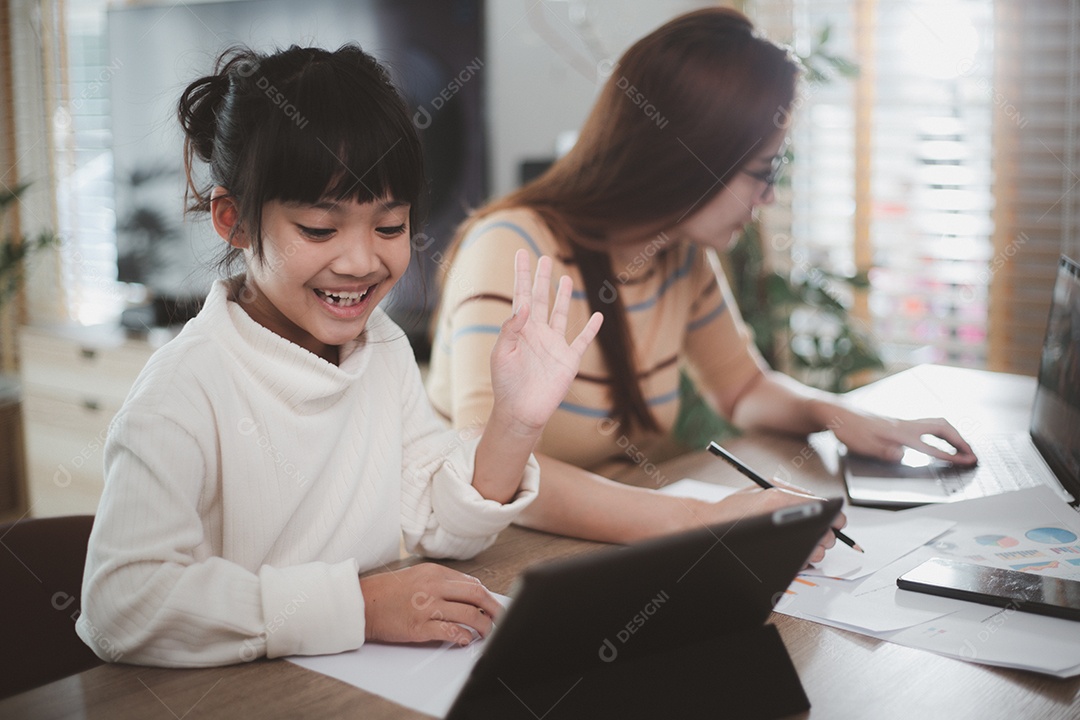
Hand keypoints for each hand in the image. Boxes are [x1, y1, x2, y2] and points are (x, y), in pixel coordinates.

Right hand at [359, 564, 502, 645]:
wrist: (363, 603)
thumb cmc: (389, 591)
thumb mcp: (418, 575)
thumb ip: (443, 582)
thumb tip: (468, 593)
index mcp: (435, 573)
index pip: (472, 583)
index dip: (488, 596)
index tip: (494, 605)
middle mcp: (434, 587)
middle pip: (476, 596)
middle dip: (494, 609)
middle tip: (500, 618)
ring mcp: (427, 607)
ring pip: (468, 615)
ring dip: (483, 626)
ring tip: (486, 633)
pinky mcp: (420, 626)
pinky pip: (450, 631)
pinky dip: (462, 636)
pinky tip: (465, 640)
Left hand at [488, 250, 602, 433]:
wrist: (521, 411)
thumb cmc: (506, 384)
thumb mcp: (502, 354)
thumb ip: (511, 328)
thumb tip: (524, 305)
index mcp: (519, 330)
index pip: (522, 295)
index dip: (522, 275)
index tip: (522, 253)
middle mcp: (537, 333)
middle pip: (542, 299)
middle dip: (543, 279)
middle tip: (546, 258)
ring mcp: (554, 345)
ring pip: (560, 314)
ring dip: (563, 296)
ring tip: (566, 278)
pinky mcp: (569, 359)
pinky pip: (582, 340)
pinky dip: (591, 328)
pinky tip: (597, 315)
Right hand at [700, 484, 844, 564]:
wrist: (706, 526)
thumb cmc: (734, 508)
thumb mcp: (763, 486)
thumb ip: (793, 491)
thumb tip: (819, 501)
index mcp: (781, 498)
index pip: (827, 509)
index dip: (835, 517)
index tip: (836, 521)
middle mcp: (782, 519)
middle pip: (826, 533)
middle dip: (826, 535)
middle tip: (820, 534)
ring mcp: (779, 541)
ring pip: (817, 552)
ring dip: (816, 550)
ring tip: (805, 545)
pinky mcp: (776, 559)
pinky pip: (802, 564)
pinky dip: (803, 560)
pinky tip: (793, 553)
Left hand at [829, 406, 977, 464]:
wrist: (836, 412)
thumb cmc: (848, 429)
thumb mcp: (863, 445)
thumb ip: (884, 451)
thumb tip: (903, 454)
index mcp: (900, 433)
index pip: (932, 446)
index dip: (951, 455)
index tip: (968, 462)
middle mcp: (905, 425)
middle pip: (942, 428)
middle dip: (960, 441)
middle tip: (972, 454)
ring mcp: (902, 422)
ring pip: (936, 424)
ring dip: (952, 435)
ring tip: (962, 448)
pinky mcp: (897, 423)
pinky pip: (927, 425)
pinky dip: (940, 432)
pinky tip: (940, 439)